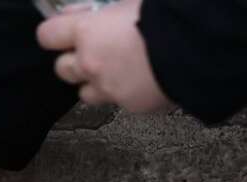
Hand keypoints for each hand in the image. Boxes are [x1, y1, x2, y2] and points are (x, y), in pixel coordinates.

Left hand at [38, 0, 171, 111]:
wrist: (198, 44)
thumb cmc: (166, 14)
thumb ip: (108, 9)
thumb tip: (101, 11)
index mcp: (88, 31)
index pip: (48, 35)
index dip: (55, 32)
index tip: (65, 29)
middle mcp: (91, 64)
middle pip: (62, 69)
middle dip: (74, 60)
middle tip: (94, 50)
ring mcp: (110, 89)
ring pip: (85, 93)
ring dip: (94, 82)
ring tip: (116, 69)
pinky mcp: (132, 106)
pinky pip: (118, 102)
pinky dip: (125, 92)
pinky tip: (144, 78)